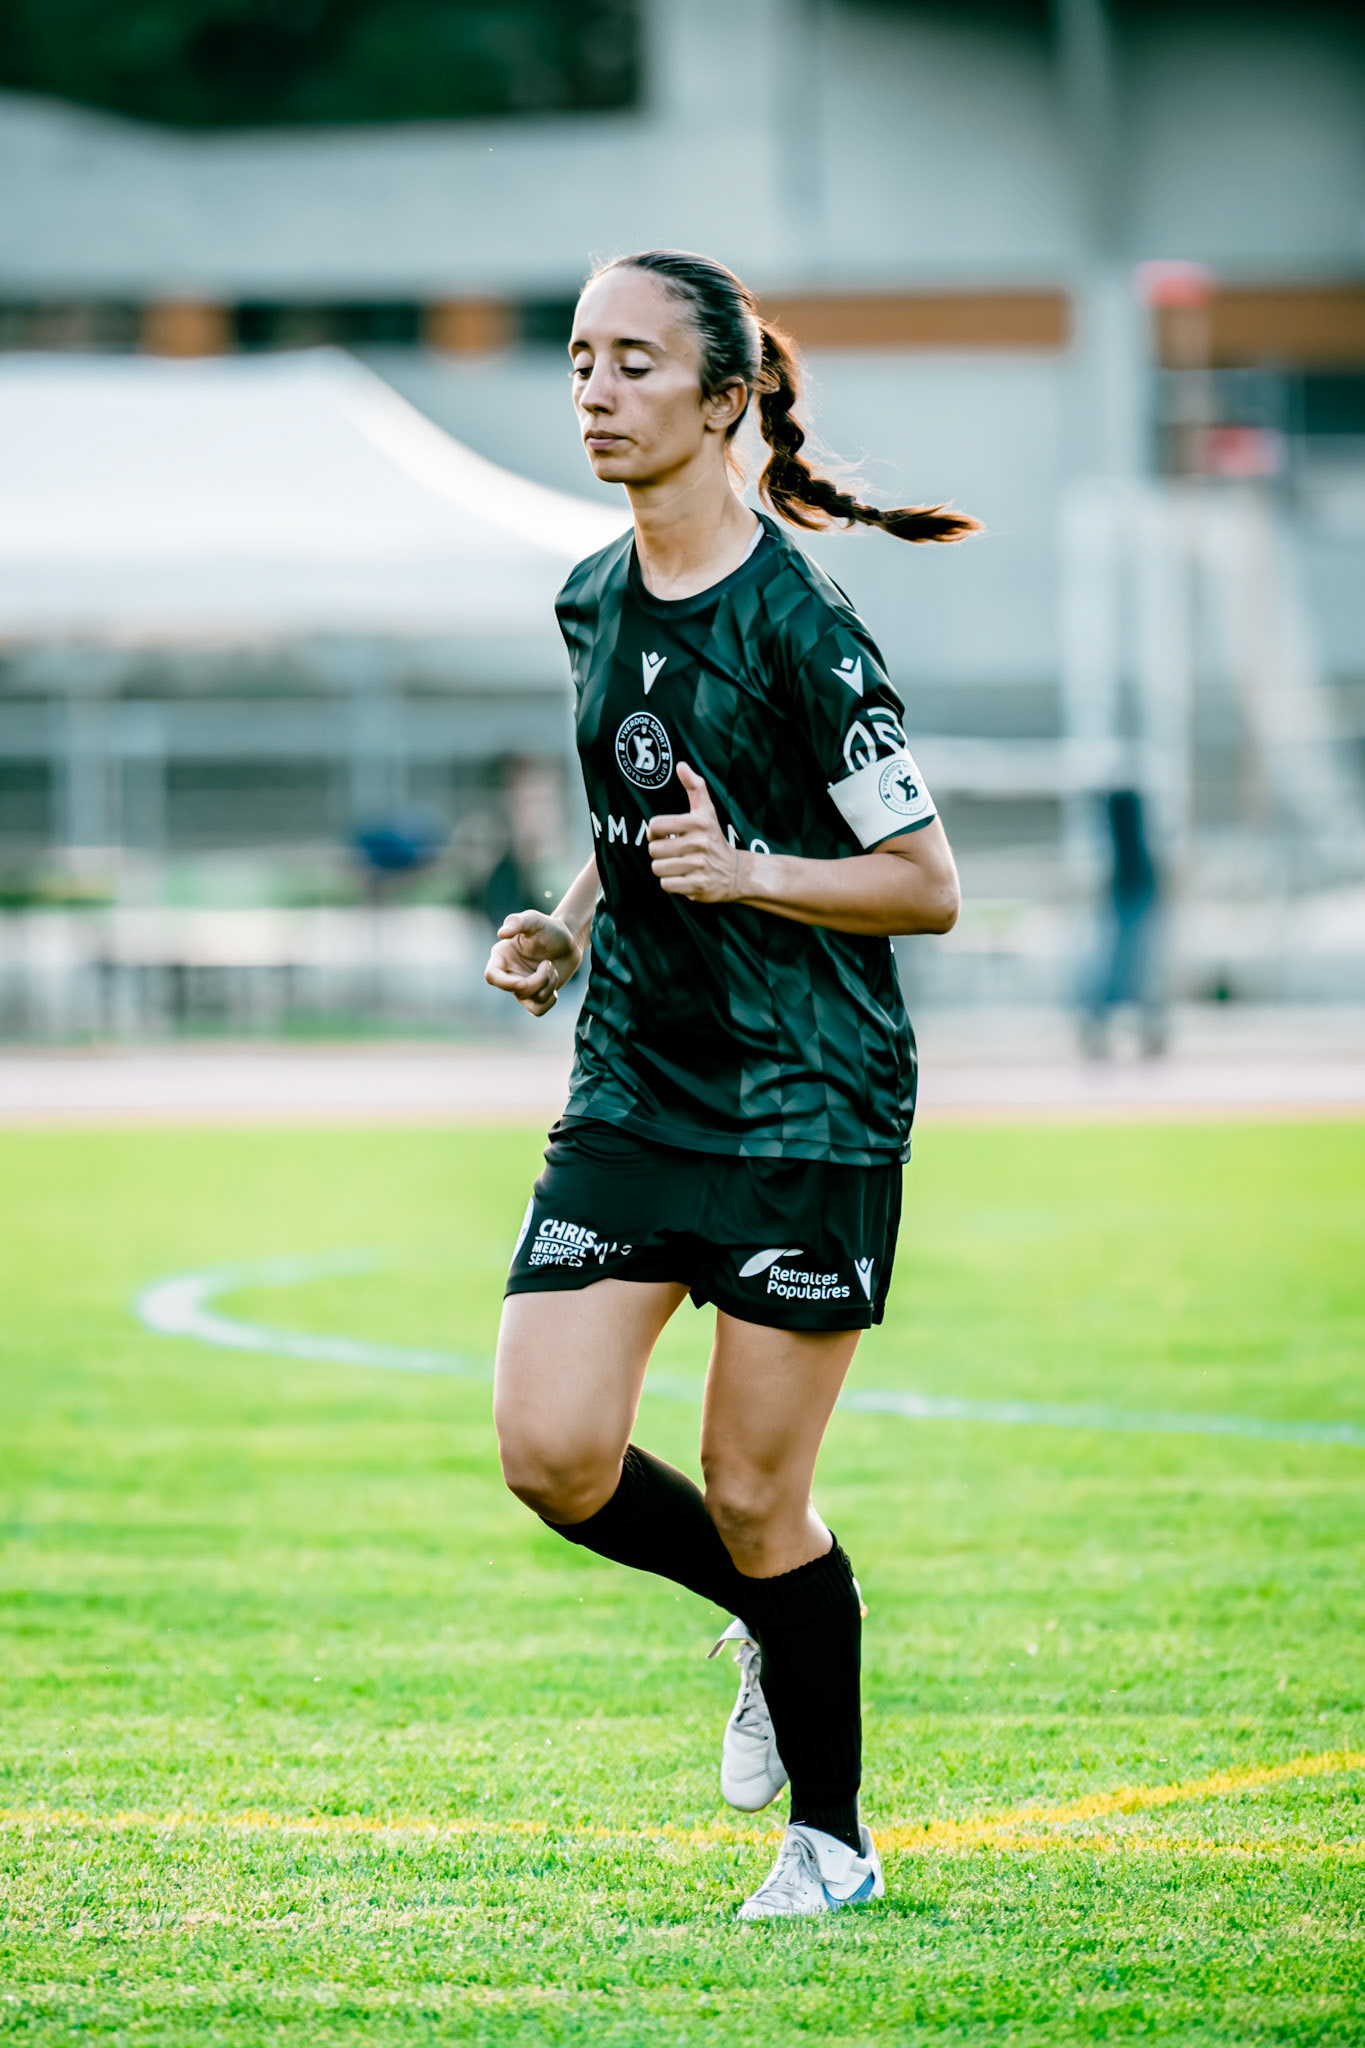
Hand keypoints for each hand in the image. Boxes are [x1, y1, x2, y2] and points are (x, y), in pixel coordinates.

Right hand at [485, 909, 580, 1015]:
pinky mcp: (535, 996)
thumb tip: (501, 933)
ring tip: (552, 968)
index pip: (492, 976)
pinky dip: (550, 1000)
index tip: (522, 981)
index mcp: (502, 956)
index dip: (504, 983)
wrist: (569, 940)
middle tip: (548, 963)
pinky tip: (554, 984)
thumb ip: (517, 921)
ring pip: (530, 1001)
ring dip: (548, 985)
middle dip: (537, 981)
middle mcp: (509, 973)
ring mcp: (522, 986)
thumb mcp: (534, 919)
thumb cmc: (549, 928)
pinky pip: (538, 1010)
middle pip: (515, 990)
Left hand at [647, 763, 741, 902]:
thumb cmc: (714, 839)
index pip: (655, 825)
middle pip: (653, 850)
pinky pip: (666, 885)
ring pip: (658, 868)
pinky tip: (682, 877)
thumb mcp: (707, 811)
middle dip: (659, 852)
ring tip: (678, 865)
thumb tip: (681, 765)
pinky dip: (670, 883)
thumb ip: (695, 786)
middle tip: (673, 852)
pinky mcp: (697, 885)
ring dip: (664, 869)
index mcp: (697, 823)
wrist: (736, 872)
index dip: (654, 831)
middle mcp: (699, 843)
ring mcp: (699, 866)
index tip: (664, 834)